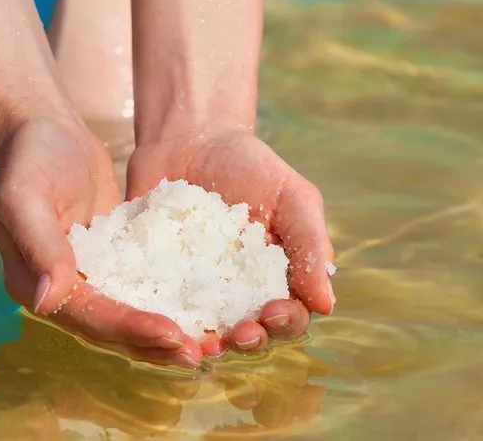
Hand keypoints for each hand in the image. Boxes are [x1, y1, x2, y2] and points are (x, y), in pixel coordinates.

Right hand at [0, 116, 204, 367]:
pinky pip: (142, 291)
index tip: (172, 334)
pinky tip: (207, 310)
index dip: (129, 328)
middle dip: (156, 343)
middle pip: (112, 329)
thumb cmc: (31, 157)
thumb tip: (47, 301)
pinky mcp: (113, 265)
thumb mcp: (26, 196)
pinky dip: (170, 304)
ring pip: (130, 318)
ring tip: (211, 345)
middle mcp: (61, 293)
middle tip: (202, 353)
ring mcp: (88, 281)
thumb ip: (40, 246)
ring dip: (167, 335)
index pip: (88, 316)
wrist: (47, 132)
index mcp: (33, 284)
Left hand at [126, 130, 335, 355]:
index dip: (285, 322)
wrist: (191, 138)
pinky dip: (162, 321)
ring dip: (207, 343)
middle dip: (248, 340)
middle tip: (239, 334)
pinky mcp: (156, 281)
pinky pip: (159, 309)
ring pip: (205, 330)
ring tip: (202, 344)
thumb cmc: (250, 166)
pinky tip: (160, 323)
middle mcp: (237, 293)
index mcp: (275, 279)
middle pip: (249, 332)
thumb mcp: (291, 196)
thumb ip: (310, 245)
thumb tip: (326, 305)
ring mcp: (195, 290)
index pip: (289, 315)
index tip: (273, 311)